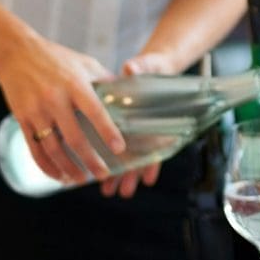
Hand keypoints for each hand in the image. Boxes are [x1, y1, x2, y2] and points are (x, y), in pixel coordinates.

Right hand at [0, 32, 122, 185]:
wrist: (15, 52)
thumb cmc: (56, 57)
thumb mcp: (84, 63)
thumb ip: (105, 80)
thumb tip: (128, 96)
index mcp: (74, 84)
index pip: (95, 111)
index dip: (107, 131)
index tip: (119, 148)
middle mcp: (55, 99)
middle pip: (74, 138)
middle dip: (90, 160)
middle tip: (103, 174)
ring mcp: (36, 111)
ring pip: (53, 149)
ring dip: (68, 168)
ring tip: (81, 180)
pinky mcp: (22, 119)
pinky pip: (35, 149)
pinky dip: (47, 166)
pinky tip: (58, 175)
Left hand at [85, 51, 182, 198]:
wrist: (151, 70)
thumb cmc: (152, 70)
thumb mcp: (150, 66)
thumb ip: (142, 67)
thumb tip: (131, 67)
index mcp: (154, 115)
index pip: (155, 142)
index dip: (152, 161)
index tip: (147, 178)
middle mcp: (145, 127)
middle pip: (139, 155)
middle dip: (131, 175)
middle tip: (122, 192)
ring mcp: (134, 130)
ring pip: (127, 156)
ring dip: (119, 174)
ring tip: (108, 190)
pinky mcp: (121, 127)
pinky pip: (117, 148)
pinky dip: (112, 162)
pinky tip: (104, 176)